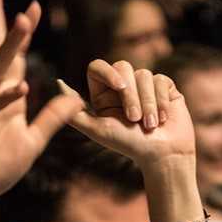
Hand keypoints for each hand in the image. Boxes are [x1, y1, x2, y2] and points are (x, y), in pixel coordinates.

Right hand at [0, 0, 83, 209]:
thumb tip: (75, 98)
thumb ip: (52, 119)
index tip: (34, 7)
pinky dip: (2, 99)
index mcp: (4, 98)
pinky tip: (19, 87)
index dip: (23, 33)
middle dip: (1, 22)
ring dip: (8, 48)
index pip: (15, 59)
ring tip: (22, 23)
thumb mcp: (33, 142)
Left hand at [58, 60, 196, 168]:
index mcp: (103, 94)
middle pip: (123, 67)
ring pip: (144, 74)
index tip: (119, 86)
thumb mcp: (97, 130)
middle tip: (134, 119)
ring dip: (148, 104)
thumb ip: (75, 112)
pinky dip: (162, 102)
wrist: (161, 154)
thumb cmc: (128, 144)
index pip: (97, 66)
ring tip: (150, 125)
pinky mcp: (163, 86)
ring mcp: (144, 84)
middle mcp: (123, 86)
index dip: (108, 72)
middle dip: (130, 95)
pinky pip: (161, 80)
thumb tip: (58, 83)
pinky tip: (163, 119)